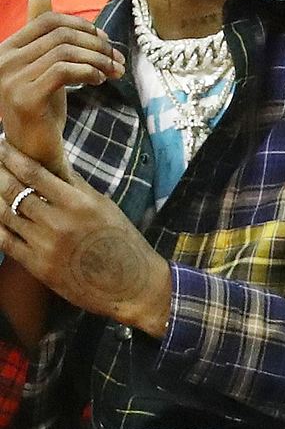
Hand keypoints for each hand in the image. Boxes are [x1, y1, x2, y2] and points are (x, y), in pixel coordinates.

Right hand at [0, 0, 124, 177]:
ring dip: (99, 59)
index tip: (105, 42)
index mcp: (6, 49)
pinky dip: (90, 72)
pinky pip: (65, 71)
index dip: (83, 27)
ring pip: (66, 52)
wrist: (35, 150)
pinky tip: (100, 80)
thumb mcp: (44, 65)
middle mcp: (2, 61)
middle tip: (117, 58)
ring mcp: (10, 80)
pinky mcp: (24, 98)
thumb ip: (44, 33)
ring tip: (114, 71)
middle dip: (97, 44)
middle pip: (62, 35)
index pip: (49, 21)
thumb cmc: (42, 107)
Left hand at [0, 140, 171, 337]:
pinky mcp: (37, 267)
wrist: (129, 282)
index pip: (35, 173)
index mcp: (78, 202)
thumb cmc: (121, 240)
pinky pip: (5, 242)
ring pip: (5, 215)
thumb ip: (76, 186)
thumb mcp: (103, 206)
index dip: (12, 158)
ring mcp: (45, 246)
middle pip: (13, 192)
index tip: (1, 146)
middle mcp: (58, 222)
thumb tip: (54, 164)